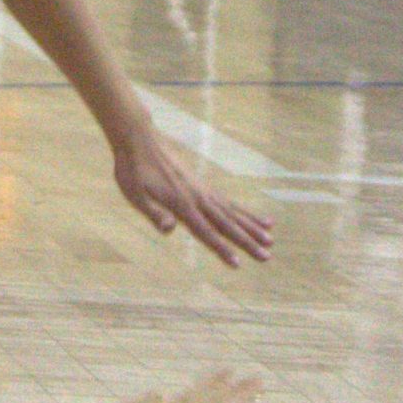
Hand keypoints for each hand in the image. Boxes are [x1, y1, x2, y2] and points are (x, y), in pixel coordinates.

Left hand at [110, 124, 273, 267]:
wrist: (139, 139)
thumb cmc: (132, 169)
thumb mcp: (134, 193)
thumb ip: (153, 213)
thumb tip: (170, 229)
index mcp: (181, 204)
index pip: (205, 232)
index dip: (221, 249)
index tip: (238, 264)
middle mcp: (197, 197)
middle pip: (226, 224)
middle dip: (247, 242)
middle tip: (267, 256)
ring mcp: (202, 189)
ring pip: (232, 212)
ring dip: (251, 226)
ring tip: (270, 238)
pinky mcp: (202, 184)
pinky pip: (228, 201)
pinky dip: (244, 210)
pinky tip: (256, 216)